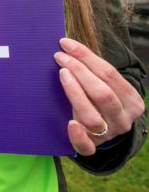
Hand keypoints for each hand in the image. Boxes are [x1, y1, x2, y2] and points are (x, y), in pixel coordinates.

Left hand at [55, 37, 145, 155]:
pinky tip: (69, 123)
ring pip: (92, 116)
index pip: (109, 74)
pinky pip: (86, 147)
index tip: (66, 44)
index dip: (86, 57)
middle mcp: (123, 119)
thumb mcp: (105, 86)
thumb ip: (93, 71)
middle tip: (60, 57)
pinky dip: (77, 135)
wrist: (105, 129)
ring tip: (62, 74)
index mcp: (132, 100)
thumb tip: (67, 46)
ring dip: (75, 93)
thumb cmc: (99, 99)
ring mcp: (109, 134)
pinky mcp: (93, 147)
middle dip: (80, 71)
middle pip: (102, 94)